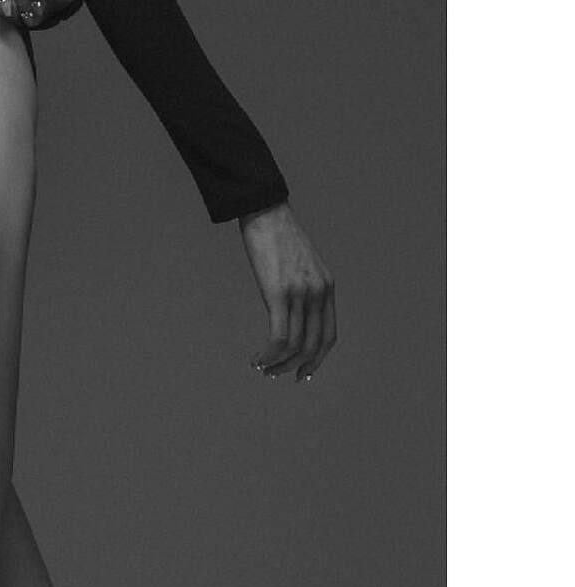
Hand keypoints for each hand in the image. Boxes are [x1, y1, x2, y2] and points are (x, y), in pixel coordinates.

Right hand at [238, 200, 336, 382]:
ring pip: (295, 345)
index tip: (303, 372)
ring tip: (262, 368)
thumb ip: (303, 286)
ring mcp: (300, 293)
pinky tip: (257, 358)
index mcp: (327, 287)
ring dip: (278, 364)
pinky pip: (279, 336)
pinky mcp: (278, 293)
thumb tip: (291, 311)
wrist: (265, 211)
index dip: (317, 359)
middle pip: (313, 346)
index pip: (329, 336)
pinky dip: (269, 354)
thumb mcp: (300, 263)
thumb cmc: (276, 235)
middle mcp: (318, 293)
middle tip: (277, 375)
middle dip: (296, 367)